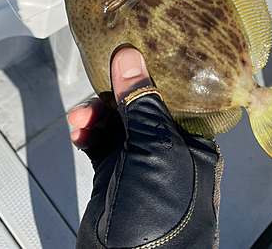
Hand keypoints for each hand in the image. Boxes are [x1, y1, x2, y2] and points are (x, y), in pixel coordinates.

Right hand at [68, 48, 222, 248]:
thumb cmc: (162, 216)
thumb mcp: (157, 150)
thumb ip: (143, 103)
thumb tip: (129, 59)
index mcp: (192, 139)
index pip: (173, 94)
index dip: (150, 74)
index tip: (129, 55)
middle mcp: (167, 147)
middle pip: (139, 105)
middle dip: (114, 96)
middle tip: (96, 89)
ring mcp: (138, 161)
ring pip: (116, 122)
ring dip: (96, 115)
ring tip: (80, 119)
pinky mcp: (113, 173)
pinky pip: (99, 143)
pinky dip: (87, 134)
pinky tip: (79, 132)